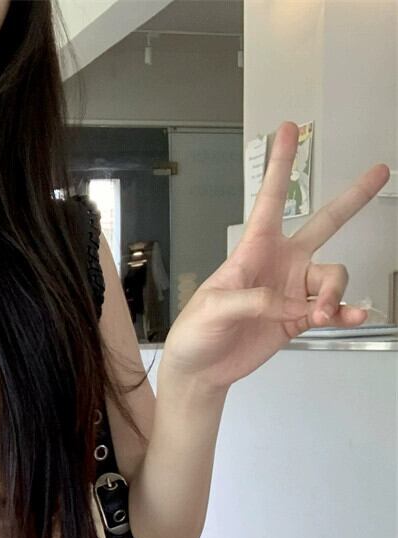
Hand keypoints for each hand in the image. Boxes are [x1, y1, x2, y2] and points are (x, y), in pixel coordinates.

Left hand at [161, 121, 390, 391]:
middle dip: (352, 199)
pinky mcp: (299, 318)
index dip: (281, 165)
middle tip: (379, 173)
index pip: (270, 200)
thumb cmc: (196, 331)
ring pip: (333, 277)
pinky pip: (332, 309)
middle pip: (324, 224)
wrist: (201, 368)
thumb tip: (285, 301)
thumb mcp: (213, 307)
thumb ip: (251, 300)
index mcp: (252, 250)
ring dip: (335, 294)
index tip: (288, 129)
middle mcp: (279, 264)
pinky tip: (353, 316)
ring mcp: (293, 290)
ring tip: (320, 313)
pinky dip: (345, 313)